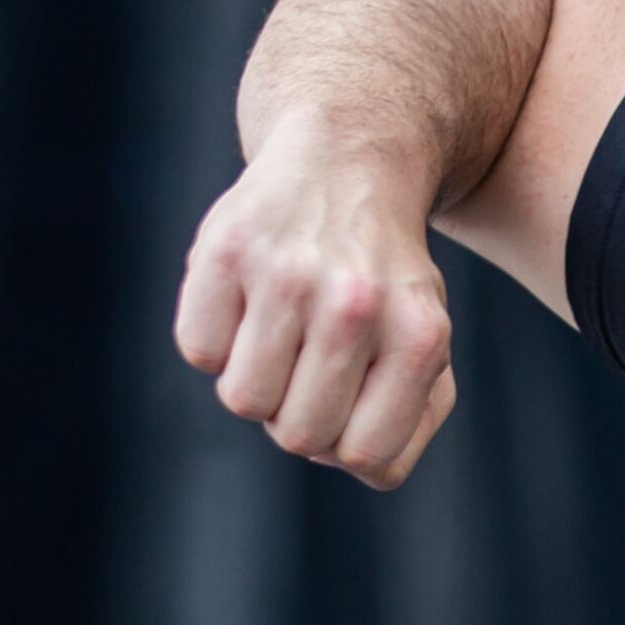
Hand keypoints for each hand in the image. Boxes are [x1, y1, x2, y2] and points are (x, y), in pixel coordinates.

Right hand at [174, 112, 460, 488]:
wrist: (345, 161)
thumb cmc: (383, 275)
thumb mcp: (426, 337)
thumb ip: (415, 412)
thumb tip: (365, 463)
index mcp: (420, 335)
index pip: (366, 459)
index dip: (347, 444)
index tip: (349, 400)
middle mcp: (356, 304)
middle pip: (298, 437)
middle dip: (298, 414)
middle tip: (310, 362)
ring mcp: (288, 274)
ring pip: (244, 400)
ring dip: (255, 380)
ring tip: (279, 332)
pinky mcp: (226, 247)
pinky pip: (198, 350)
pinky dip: (214, 338)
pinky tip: (246, 299)